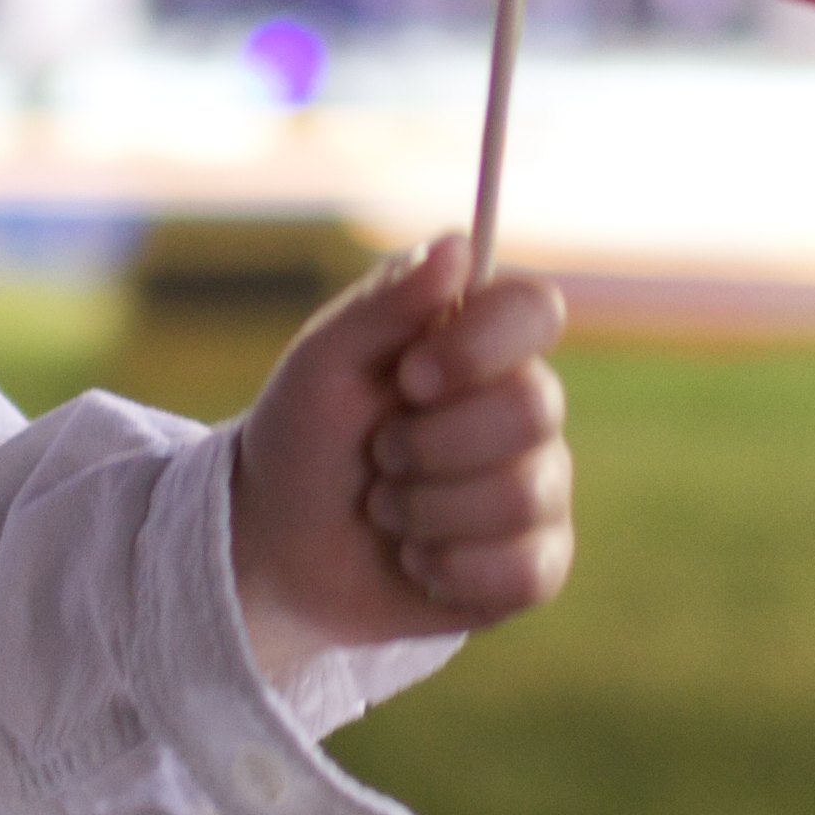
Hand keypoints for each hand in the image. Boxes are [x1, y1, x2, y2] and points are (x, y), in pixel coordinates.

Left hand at [229, 236, 574, 673]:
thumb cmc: (303, 439)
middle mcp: (521, 408)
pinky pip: (528, 569)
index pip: (536, 311)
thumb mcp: (323, 362)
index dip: (480, 347)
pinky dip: (451, 569)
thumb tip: (458, 244)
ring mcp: (536, 486)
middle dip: (431, 445)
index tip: (410, 376)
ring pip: (523, 495)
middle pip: (534, 410)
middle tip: (379, 455)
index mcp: (477, 345)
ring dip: (426, 510)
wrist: (278, 548)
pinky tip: (416, 561)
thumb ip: (386, 303)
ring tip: (384, 510)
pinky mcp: (532, 563)